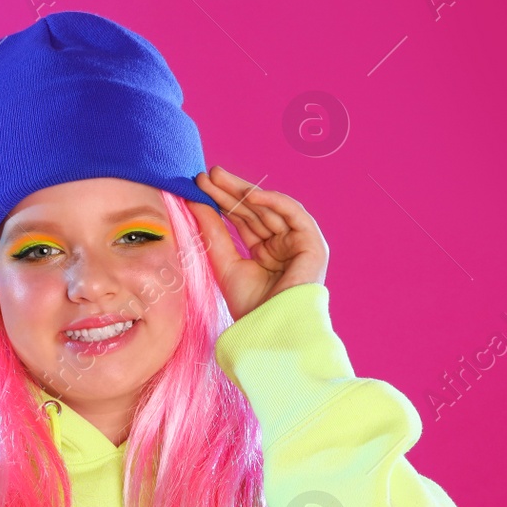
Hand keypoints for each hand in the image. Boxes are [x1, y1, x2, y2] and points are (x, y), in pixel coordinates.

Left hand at [186, 165, 328, 319]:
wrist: (271, 331)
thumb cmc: (250, 307)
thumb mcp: (224, 263)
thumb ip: (212, 231)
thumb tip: (193, 201)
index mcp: (265, 253)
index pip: (241, 220)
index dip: (221, 201)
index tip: (198, 185)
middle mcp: (282, 245)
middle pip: (253, 211)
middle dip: (230, 192)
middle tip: (206, 174)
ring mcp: (298, 244)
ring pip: (269, 209)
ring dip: (244, 192)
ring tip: (218, 178)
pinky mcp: (313, 244)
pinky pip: (294, 214)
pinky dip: (274, 202)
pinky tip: (249, 195)